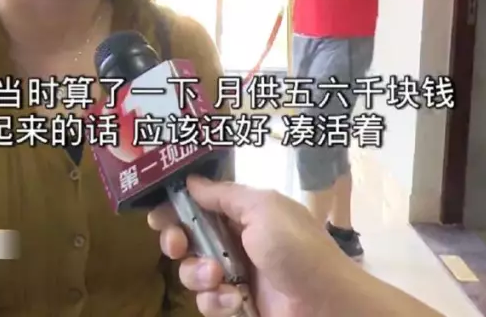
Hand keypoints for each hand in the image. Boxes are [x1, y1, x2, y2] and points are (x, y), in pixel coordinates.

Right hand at [147, 176, 342, 316]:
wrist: (326, 304)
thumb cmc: (296, 248)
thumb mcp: (263, 208)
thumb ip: (224, 194)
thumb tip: (191, 181)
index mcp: (244, 211)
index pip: (199, 204)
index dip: (176, 208)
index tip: (159, 216)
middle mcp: (236, 239)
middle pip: (187, 237)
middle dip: (176, 241)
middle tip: (178, 246)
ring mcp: (236, 274)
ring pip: (192, 272)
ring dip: (197, 274)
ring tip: (218, 277)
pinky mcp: (237, 303)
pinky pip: (208, 301)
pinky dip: (216, 301)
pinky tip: (234, 301)